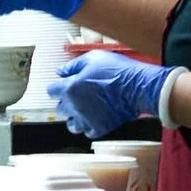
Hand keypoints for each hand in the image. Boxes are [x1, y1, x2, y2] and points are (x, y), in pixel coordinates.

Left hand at [49, 50, 176, 140]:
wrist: (138, 87)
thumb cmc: (117, 71)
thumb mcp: (93, 58)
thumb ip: (73, 65)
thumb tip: (61, 71)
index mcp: (70, 88)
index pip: (51, 91)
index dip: (58, 87)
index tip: (64, 85)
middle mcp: (74, 106)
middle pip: (60, 108)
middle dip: (66, 101)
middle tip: (78, 95)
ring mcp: (86, 120)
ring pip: (71, 124)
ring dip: (75, 116)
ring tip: (86, 109)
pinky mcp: (99, 128)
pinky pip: (87, 132)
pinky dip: (89, 126)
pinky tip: (96, 116)